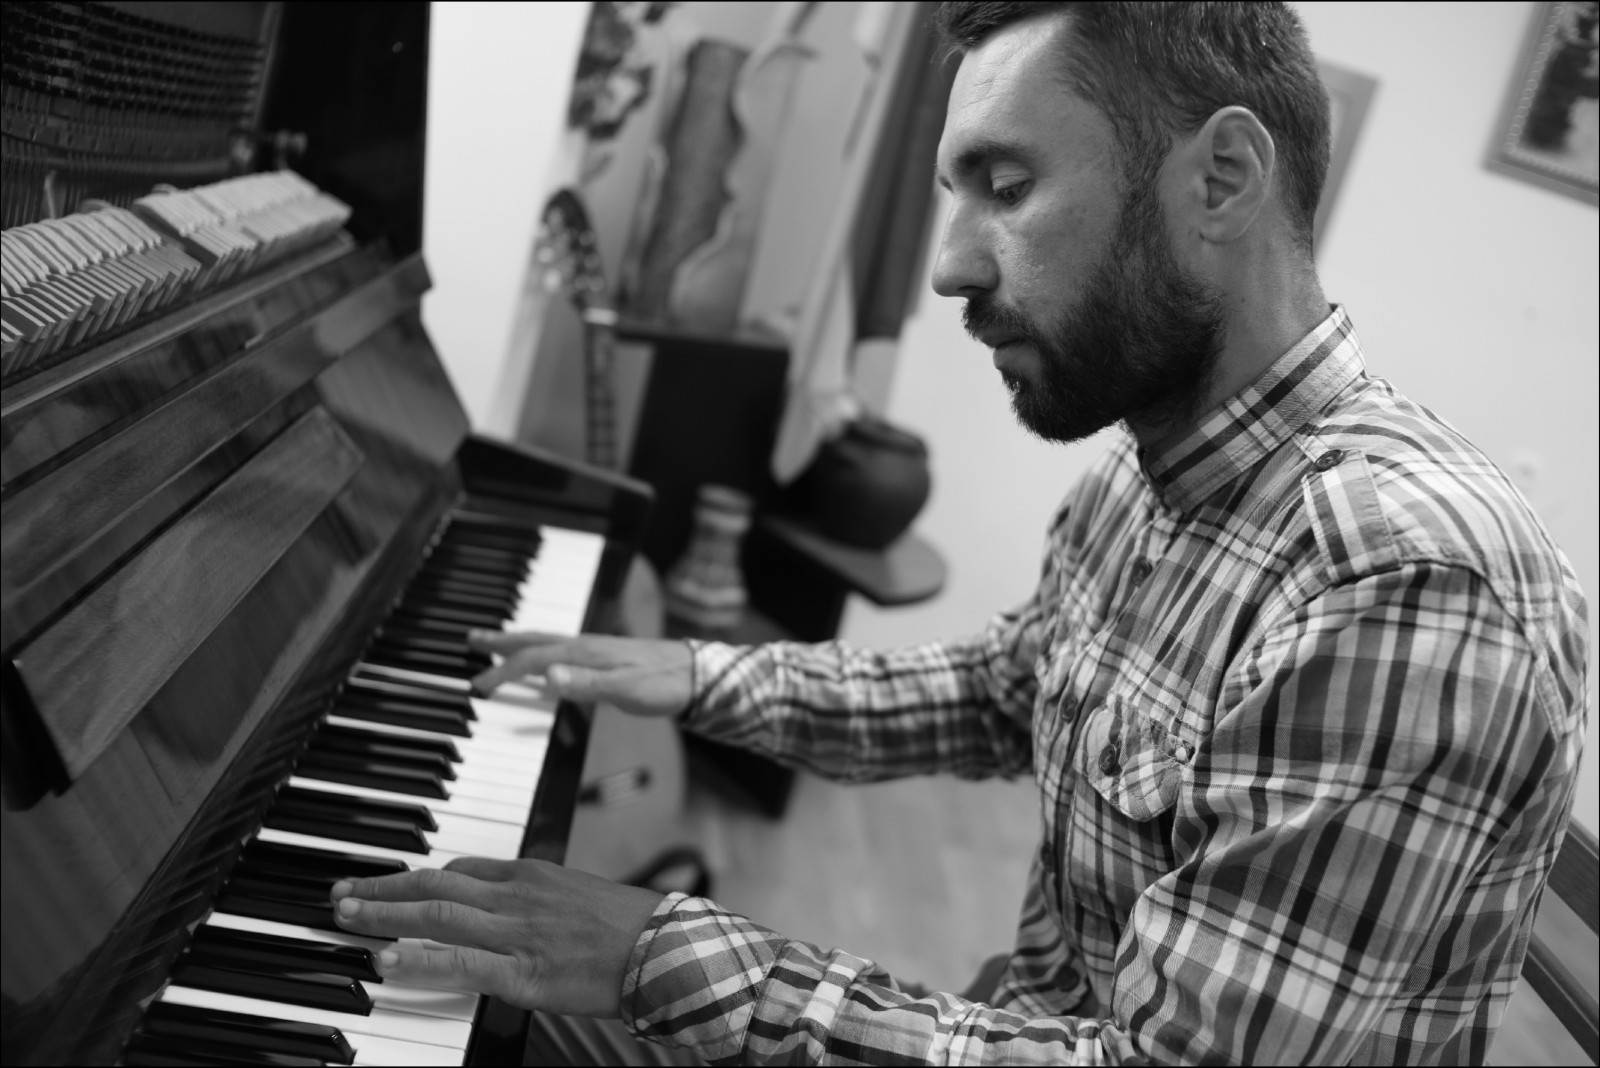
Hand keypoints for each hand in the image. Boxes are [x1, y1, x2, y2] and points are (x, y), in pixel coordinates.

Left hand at [330, 857, 664, 1016]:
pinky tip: (388, 960)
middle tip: (339, 893)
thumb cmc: (630, 928)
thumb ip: (534, 898)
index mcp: (531, 873)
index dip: (411, 876)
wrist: (668, 951)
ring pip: (436, 915)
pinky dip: (420, 959)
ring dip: (384, 915)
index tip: (380, 882)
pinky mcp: (524, 973)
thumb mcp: (576, 896)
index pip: (457, 868)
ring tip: (345, 917)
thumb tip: (500, 905)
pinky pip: (461, 963)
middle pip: (434, 883)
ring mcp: (518, 933)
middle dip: (381, 888)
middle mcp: (517, 896)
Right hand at [467, 630, 692, 718]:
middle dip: (502, 642)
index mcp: (584, 653)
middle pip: (535, 640)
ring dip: (518, 643)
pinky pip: (562, 651)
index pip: (533, 659)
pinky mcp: (605, 658)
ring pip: (547, 642)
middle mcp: (586, 646)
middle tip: (472, 639)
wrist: (697, 676)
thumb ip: (586, 684)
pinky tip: (543, 661)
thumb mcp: (625, 690)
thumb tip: (547, 676)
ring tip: (496, 644)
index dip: (503, 671)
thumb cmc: (663, 685)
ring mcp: (595, 650)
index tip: (478, 684)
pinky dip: (541, 653)